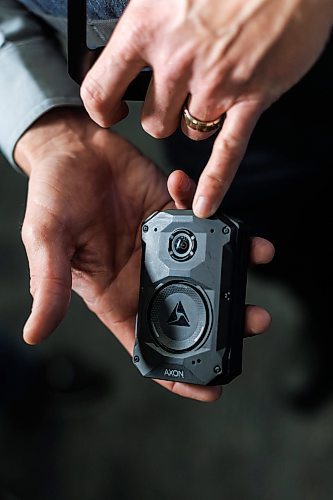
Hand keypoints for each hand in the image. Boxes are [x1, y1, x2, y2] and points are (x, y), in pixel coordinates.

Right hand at [15, 108, 273, 401]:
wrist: (71, 147)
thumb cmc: (51, 195)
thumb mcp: (46, 240)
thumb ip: (49, 284)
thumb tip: (34, 335)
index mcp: (113, 292)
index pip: (147, 342)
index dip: (176, 370)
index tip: (212, 387)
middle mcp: (143, 274)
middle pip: (190, 308)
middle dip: (224, 319)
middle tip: (254, 320)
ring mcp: (164, 245)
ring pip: (206, 268)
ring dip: (234, 268)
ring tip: (256, 258)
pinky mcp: (175, 213)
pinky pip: (204, 222)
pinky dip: (217, 219)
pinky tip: (221, 214)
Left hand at [81, 0, 332, 217]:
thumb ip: (149, 21)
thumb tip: (134, 47)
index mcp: (148, 25)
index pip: (101, 88)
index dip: (102, 108)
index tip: (109, 112)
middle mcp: (177, 59)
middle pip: (152, 121)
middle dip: (161, 116)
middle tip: (176, 97)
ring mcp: (215, 83)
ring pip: (187, 131)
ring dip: (194, 121)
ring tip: (213, 91)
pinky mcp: (250, 99)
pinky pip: (226, 153)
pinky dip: (215, 182)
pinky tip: (205, 203)